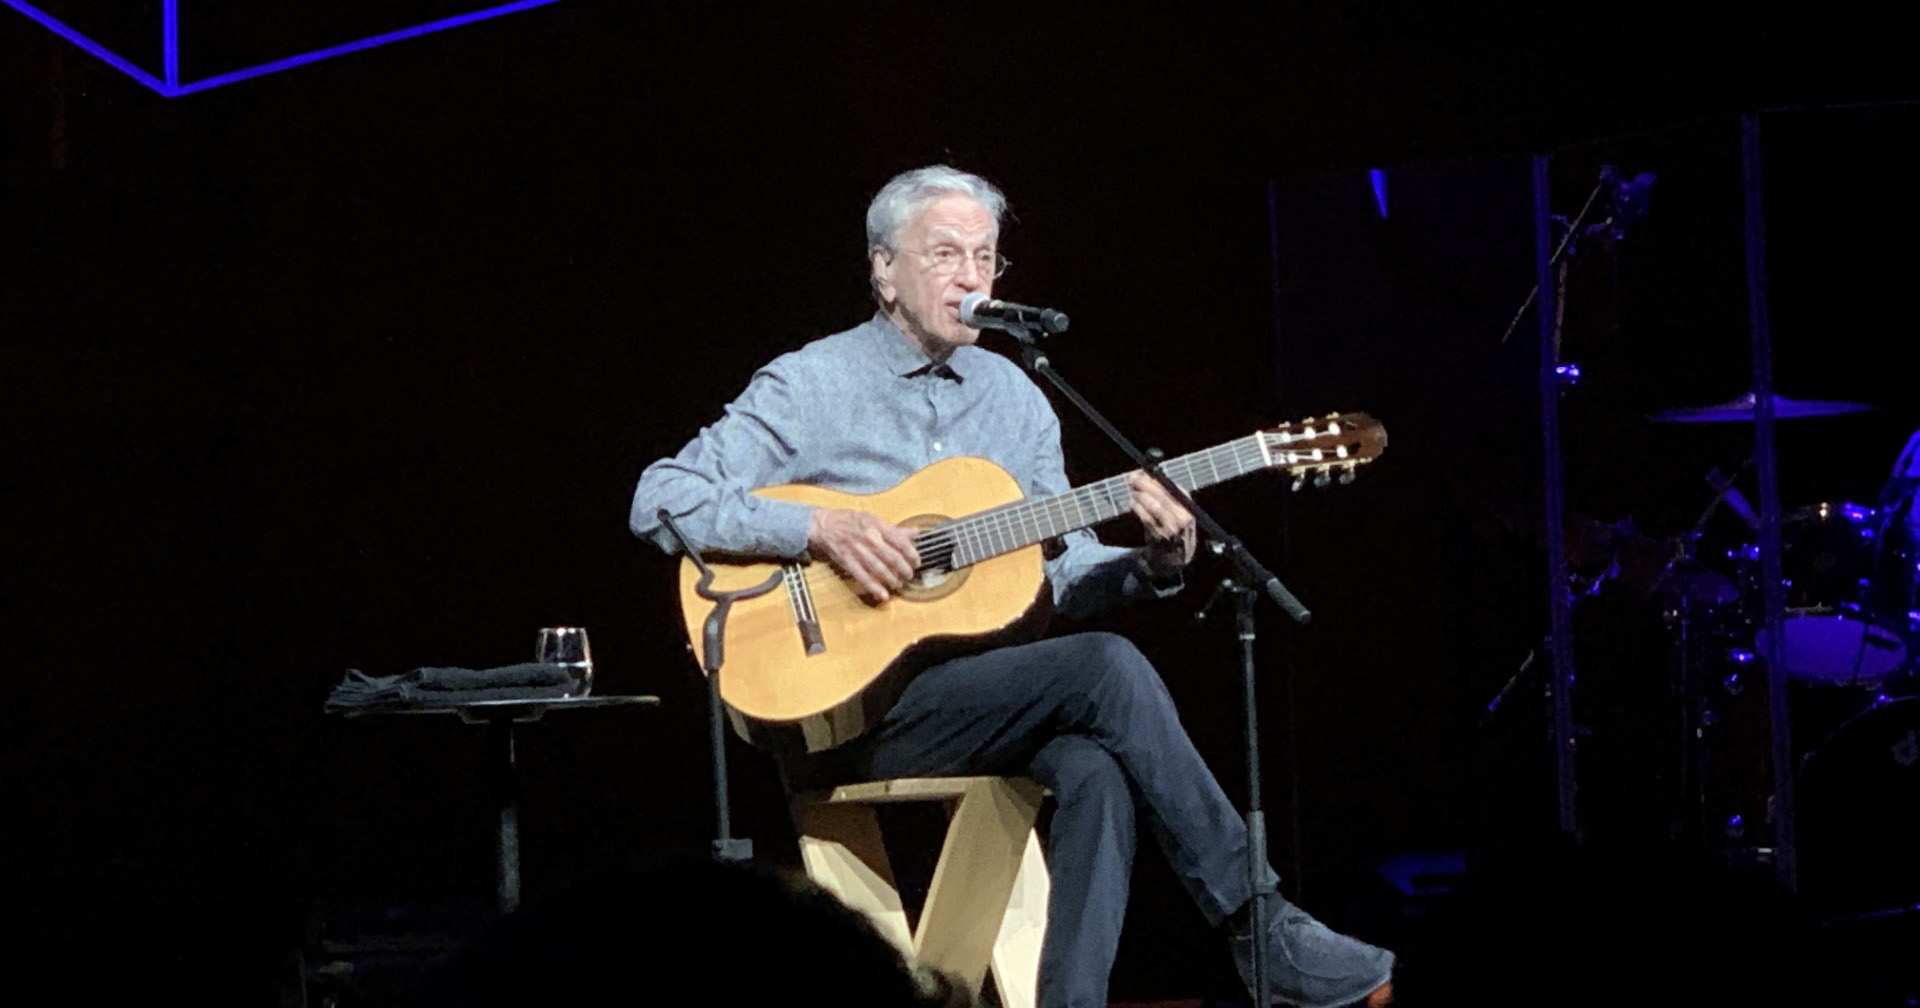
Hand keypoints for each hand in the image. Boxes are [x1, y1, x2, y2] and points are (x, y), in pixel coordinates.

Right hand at [807, 507, 921, 601]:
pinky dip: (874, 588)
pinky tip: (883, 595)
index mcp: (877, 526)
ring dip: (892, 579)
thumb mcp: (873, 518)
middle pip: (892, 558)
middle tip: (910, 575)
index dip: (912, 554)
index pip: (900, 542)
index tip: (917, 562)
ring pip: (880, 569)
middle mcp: (869, 539)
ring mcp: (858, 552)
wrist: (823, 525)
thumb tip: (916, 533)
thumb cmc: (849, 520)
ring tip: (899, 584)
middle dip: (904, 569)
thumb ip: (895, 528)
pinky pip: (863, 577)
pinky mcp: (848, 563)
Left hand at [1130, 473, 1197, 578]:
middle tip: (1133, 478)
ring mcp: (1171, 528)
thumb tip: (1149, 477)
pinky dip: (1138, 508)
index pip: (1174, 489)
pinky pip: (1147, 518)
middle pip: (1163, 496)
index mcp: (1189, 509)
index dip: (1157, 479)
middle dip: (1145, 484)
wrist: (1174, 560)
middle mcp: (1183, 518)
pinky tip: (1133, 502)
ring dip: (1141, 496)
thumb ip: (1169, 497)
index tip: (1144, 472)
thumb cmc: (1175, 531)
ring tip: (1133, 490)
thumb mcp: (1180, 514)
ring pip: (1155, 506)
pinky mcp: (1159, 536)